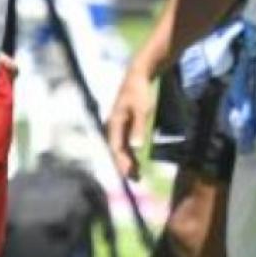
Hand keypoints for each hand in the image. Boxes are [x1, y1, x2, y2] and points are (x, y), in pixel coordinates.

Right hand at [105, 61, 157, 179]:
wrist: (138, 75)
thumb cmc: (139, 91)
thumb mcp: (142, 109)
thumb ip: (139, 127)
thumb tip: (136, 147)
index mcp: (114, 124)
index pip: (115, 149)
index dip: (121, 163)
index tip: (128, 175)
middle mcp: (113, 127)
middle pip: (117, 151)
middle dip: (125, 166)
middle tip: (135, 180)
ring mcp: (118, 127)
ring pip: (121, 149)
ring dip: (128, 162)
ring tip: (137, 176)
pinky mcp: (125, 125)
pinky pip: (125, 144)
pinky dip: (130, 154)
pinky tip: (137, 163)